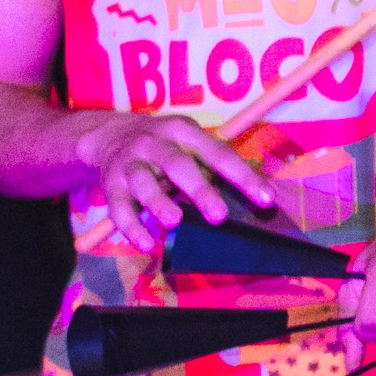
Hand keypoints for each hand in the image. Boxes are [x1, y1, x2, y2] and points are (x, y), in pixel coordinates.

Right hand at [78, 113, 272, 252]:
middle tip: (219, 216)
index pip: (219, 154)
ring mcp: (131, 164)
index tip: (266, 199)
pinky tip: (146, 244)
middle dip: (199, 190)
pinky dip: (131, 227)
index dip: (243, 177)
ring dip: (159, 204)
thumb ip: (217, 166)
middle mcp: (155, 144)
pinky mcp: (111, 185)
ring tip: (175, 222)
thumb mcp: (190, 143)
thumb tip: (261, 197)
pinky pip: (118, 208)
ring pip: (144, 184)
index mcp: (185, 131)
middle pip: (178, 165)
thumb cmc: (166, 146)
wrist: (110, 135)